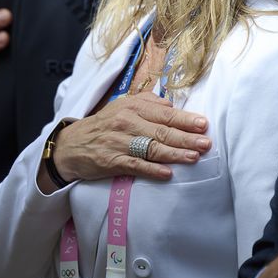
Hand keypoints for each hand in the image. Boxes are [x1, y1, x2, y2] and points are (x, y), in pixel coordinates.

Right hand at [50, 92, 209, 183]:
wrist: (72, 144)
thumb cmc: (104, 125)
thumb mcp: (122, 106)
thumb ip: (147, 103)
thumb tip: (171, 105)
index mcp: (132, 107)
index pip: (164, 114)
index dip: (185, 119)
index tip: (203, 124)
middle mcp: (126, 122)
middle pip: (161, 131)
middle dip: (186, 138)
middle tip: (205, 143)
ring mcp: (119, 142)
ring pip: (151, 148)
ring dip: (174, 154)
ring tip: (193, 157)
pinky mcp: (112, 161)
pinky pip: (135, 166)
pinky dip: (152, 170)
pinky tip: (167, 173)